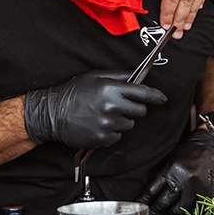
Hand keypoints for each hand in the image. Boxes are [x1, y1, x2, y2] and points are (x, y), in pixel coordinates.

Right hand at [23, 70, 166, 149]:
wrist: (52, 113)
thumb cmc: (73, 92)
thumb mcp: (95, 76)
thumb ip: (118, 77)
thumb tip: (138, 78)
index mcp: (111, 89)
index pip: (143, 93)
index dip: (155, 96)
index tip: (161, 98)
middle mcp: (112, 107)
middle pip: (140, 111)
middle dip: (135, 108)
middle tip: (120, 104)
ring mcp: (108, 124)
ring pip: (129, 124)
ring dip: (122, 120)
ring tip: (104, 114)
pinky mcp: (103, 138)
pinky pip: (117, 135)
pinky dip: (112, 131)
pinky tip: (98, 123)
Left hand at [137, 126, 213, 214]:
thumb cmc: (191, 149)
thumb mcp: (171, 158)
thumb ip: (163, 174)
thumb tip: (150, 192)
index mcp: (172, 169)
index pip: (152, 190)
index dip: (144, 200)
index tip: (140, 206)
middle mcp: (184, 180)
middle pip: (163, 203)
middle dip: (155, 211)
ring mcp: (197, 189)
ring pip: (179, 208)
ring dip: (174, 208)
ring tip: (171, 205)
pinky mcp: (208, 194)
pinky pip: (194, 207)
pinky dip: (189, 206)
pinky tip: (186, 202)